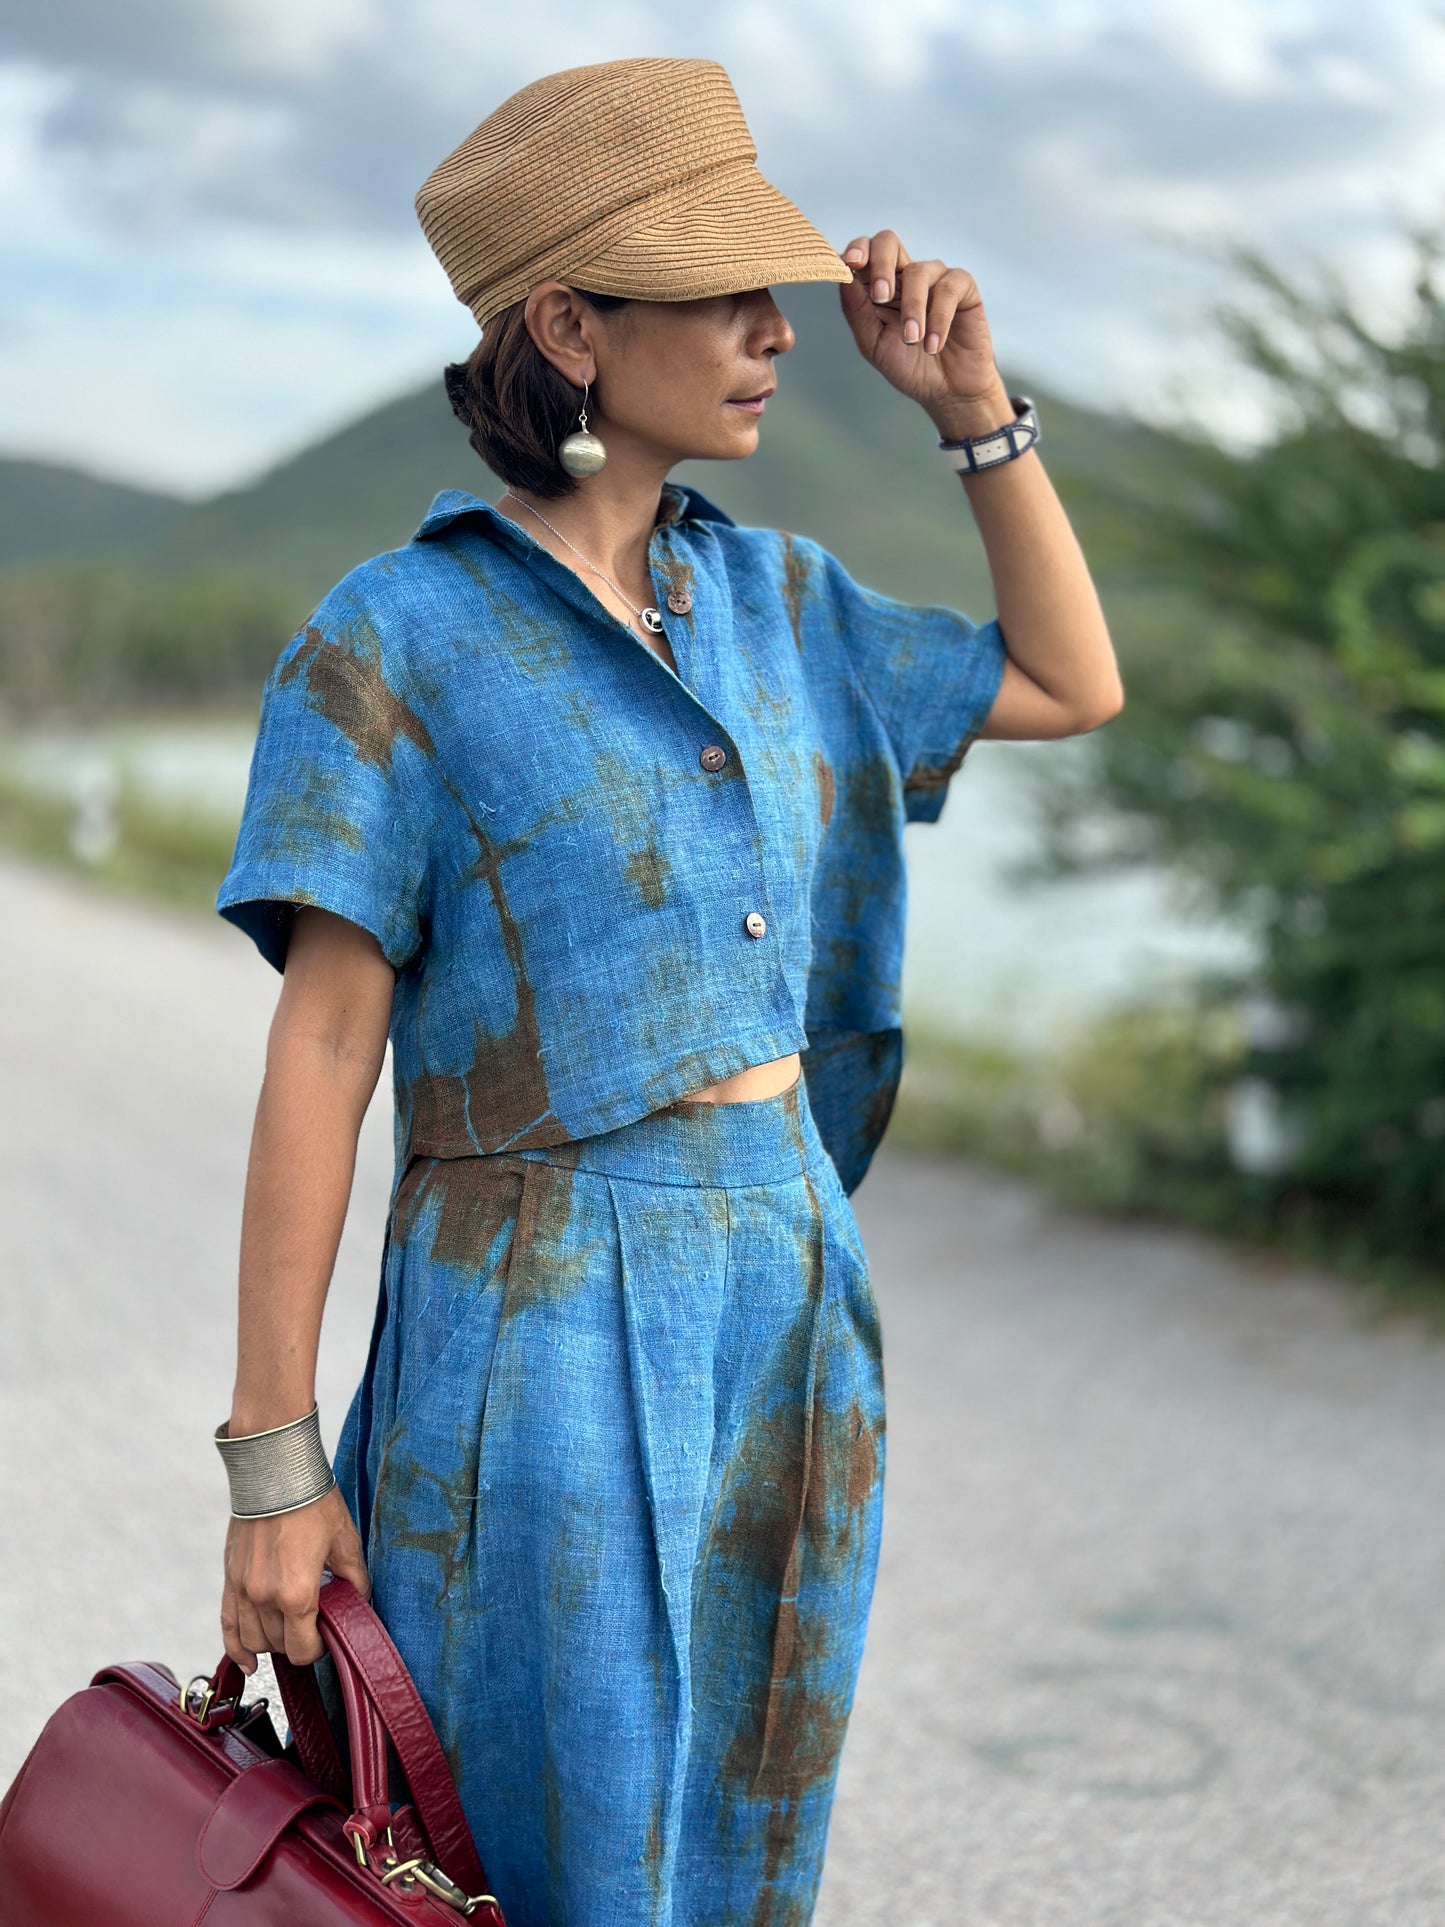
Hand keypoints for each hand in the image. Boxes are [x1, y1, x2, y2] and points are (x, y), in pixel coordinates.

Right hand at [221, 1483, 370, 1671]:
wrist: (276, 1472)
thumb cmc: (312, 1502)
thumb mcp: (345, 1541)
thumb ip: (355, 1580)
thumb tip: (360, 1603)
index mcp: (296, 1593)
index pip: (303, 1650)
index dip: (318, 1649)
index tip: (327, 1637)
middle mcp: (264, 1598)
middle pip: (279, 1646)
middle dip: (299, 1641)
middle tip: (314, 1624)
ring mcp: (242, 1590)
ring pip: (254, 1640)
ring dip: (273, 1642)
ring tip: (289, 1629)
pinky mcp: (230, 1579)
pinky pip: (227, 1625)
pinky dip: (236, 1648)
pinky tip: (248, 1661)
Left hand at [837, 228, 1008, 433]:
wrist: (946, 392)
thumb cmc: (909, 367)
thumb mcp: (873, 343)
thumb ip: (857, 310)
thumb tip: (844, 276)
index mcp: (880, 284)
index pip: (864, 252)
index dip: (856, 250)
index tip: (850, 263)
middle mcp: (905, 275)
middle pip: (888, 242)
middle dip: (881, 265)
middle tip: (880, 296)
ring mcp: (935, 278)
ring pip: (917, 271)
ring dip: (913, 308)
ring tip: (913, 341)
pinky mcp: (963, 287)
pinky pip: (948, 289)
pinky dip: (938, 319)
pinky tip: (933, 345)